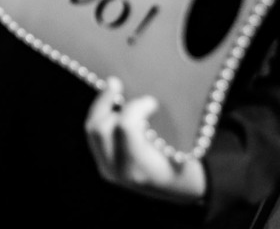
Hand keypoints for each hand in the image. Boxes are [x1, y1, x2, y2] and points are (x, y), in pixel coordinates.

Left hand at [85, 77, 206, 204]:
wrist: (182, 193)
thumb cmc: (186, 166)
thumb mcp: (182, 149)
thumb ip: (164, 126)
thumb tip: (148, 96)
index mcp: (142, 168)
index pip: (125, 127)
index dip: (136, 107)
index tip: (152, 101)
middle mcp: (120, 171)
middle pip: (101, 128)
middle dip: (110, 104)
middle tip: (122, 87)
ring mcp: (109, 170)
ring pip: (93, 130)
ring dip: (103, 108)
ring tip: (114, 90)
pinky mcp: (104, 166)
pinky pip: (94, 136)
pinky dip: (102, 116)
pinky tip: (112, 104)